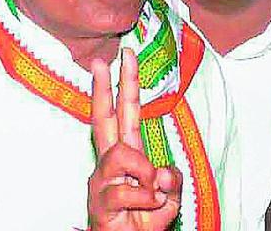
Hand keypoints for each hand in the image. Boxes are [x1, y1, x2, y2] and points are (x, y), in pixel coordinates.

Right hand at [88, 48, 181, 230]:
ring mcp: (102, 181)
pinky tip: (146, 209)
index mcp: (129, 155)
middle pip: (105, 118)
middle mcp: (111, 163)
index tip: (123, 56)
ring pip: (121, 155)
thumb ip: (171, 180)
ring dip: (143, 171)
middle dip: (106, 87)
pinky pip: (128, 191)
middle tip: (105, 59)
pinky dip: (146, 201)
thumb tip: (160, 171)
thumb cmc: (144, 221)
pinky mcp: (99, 202)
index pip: (126, 113)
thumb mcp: (169, 198)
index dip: (125, 85)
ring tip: (152, 192)